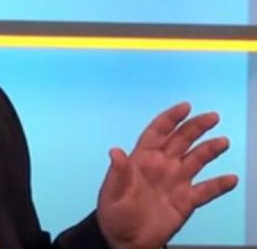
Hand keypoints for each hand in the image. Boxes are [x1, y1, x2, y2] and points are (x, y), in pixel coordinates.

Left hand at [97, 102, 237, 248]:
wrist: (125, 240)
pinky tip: (230, 179)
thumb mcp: (111, 192)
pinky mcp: (185, 201)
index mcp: (142, 159)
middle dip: (195, 127)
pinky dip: (218, 185)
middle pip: (181, 140)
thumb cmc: (114, 214)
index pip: (158, 132)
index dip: (170, 118)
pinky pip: (205, 190)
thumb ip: (118, 172)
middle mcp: (161, 166)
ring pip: (196, 160)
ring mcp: (175, 182)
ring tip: (223, 141)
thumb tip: (115, 152)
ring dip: (209, 150)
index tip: (185, 107)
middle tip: (212, 117)